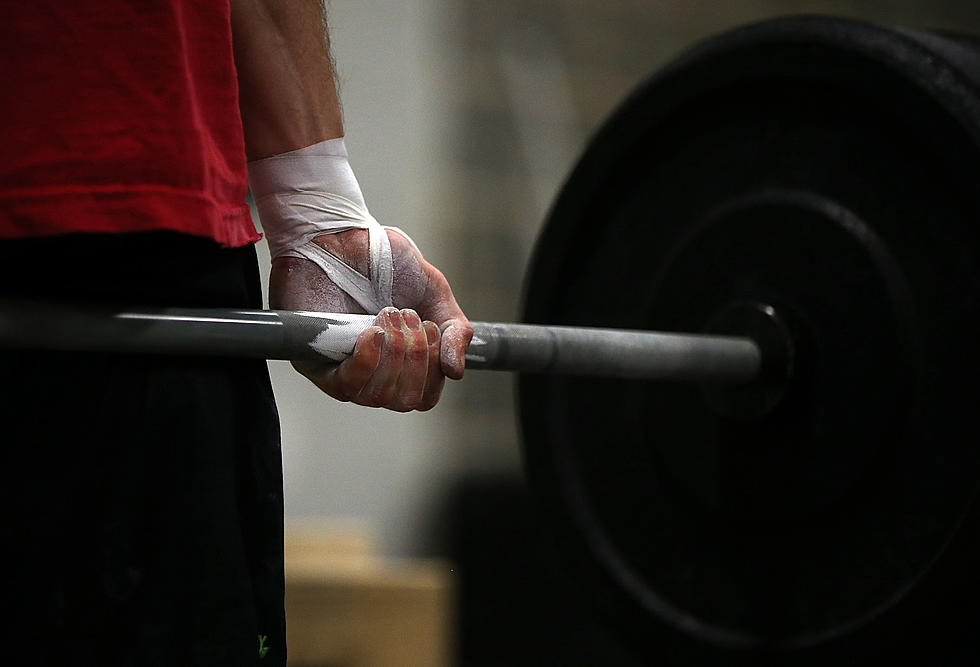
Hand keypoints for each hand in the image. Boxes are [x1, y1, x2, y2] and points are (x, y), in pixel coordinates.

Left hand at [269, 229, 472, 410]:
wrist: (342, 236)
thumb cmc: (385, 263)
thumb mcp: (435, 293)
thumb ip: (455, 331)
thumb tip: (455, 372)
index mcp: (401, 363)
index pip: (424, 396)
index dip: (433, 370)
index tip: (430, 329)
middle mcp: (373, 373)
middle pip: (404, 401)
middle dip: (416, 358)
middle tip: (408, 317)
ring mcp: (343, 370)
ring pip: (379, 396)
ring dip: (394, 355)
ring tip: (389, 315)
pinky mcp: (315, 362)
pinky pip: (345, 387)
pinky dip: (367, 362)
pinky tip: (372, 333)